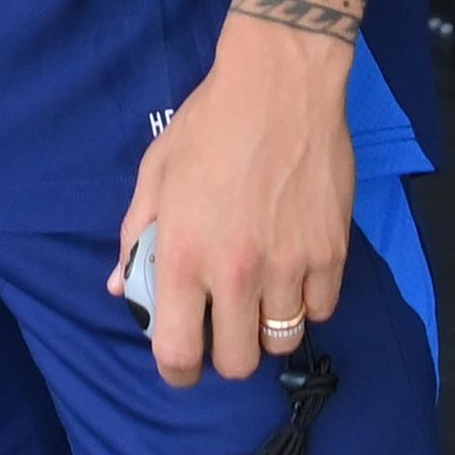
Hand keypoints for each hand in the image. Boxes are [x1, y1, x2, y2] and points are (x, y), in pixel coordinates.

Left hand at [112, 16, 355, 387]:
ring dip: (269, 328)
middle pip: (238, 363)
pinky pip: (322, 309)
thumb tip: (122, 289)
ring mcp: (290, 265)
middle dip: (227, 353)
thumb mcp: (157, 173)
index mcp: (185, 255)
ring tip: (263, 296)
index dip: (177, 372)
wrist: (281, 83)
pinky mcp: (332, 251)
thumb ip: (138, 237)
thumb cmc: (210, 124)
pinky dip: (307, 301)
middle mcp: (238, 271)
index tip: (182, 363)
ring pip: (284, 342)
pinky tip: (295, 272)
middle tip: (226, 323)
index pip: (178, 353)